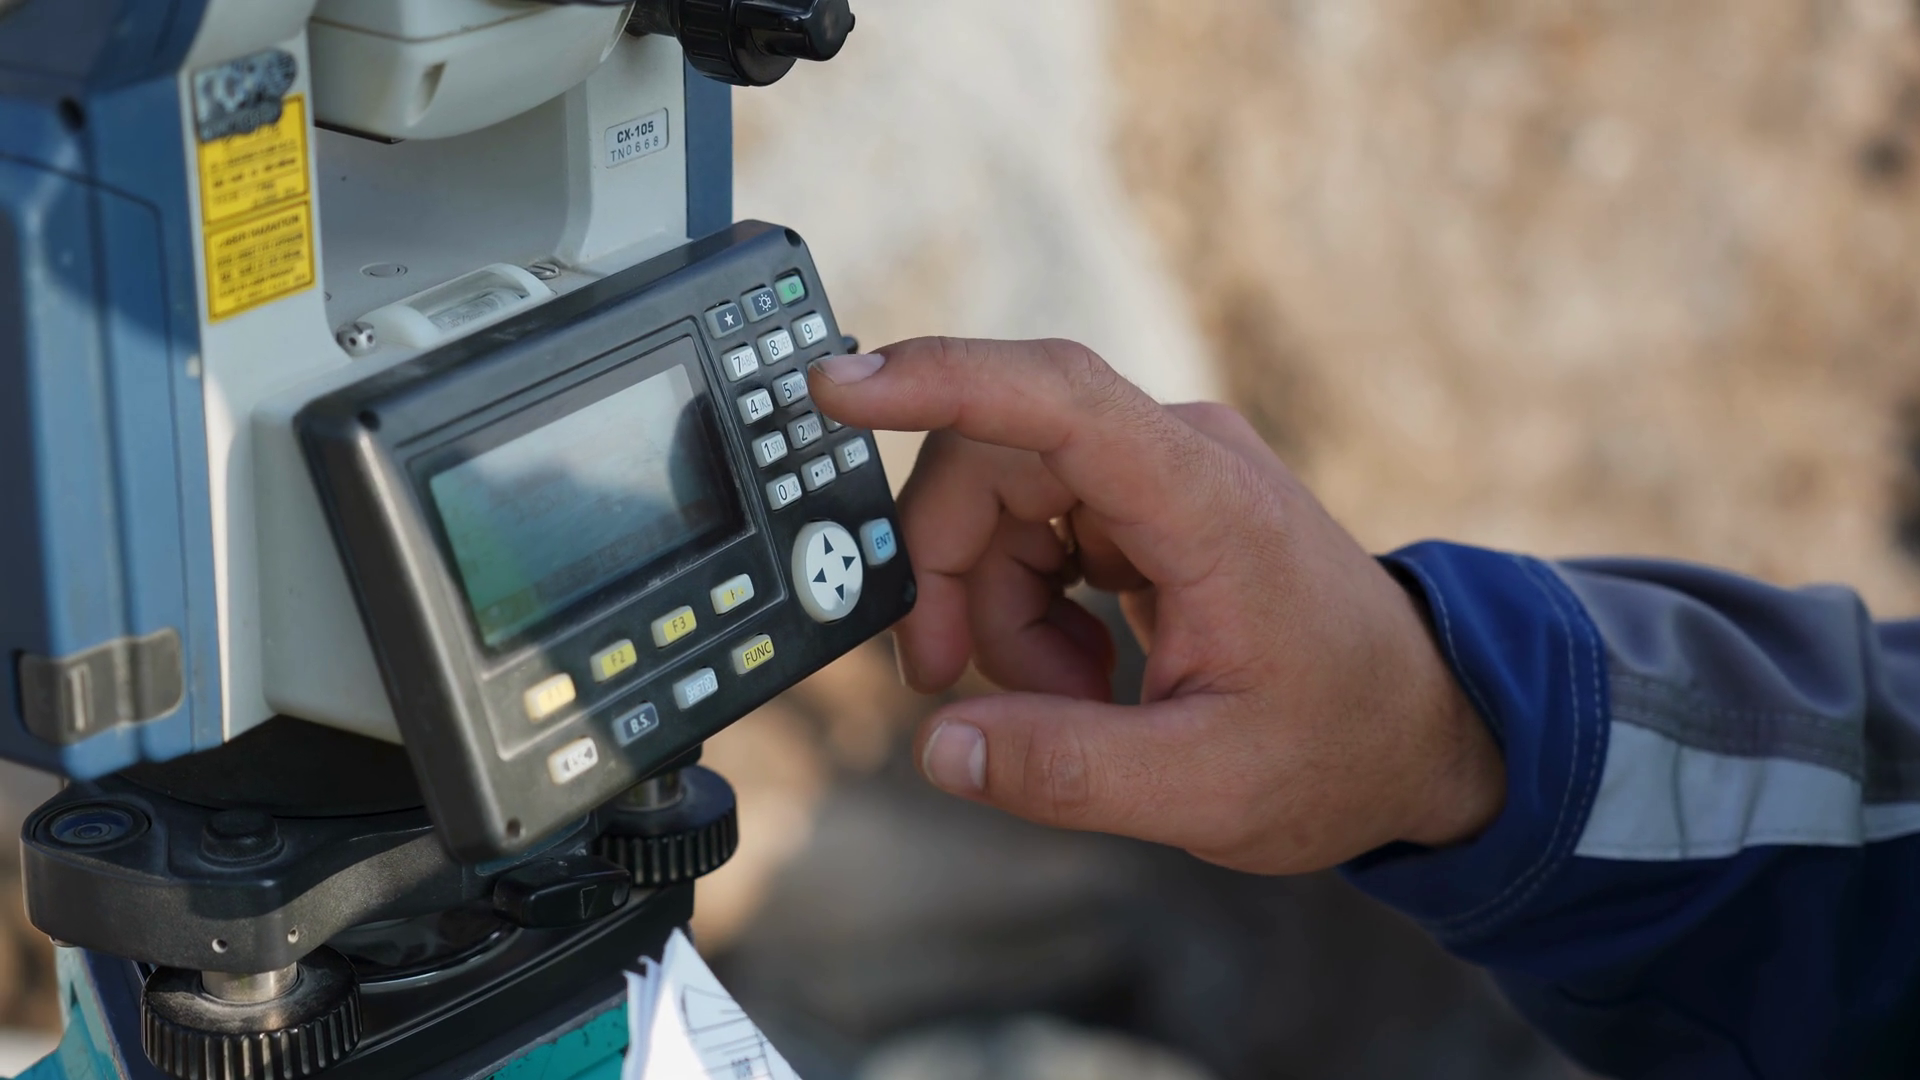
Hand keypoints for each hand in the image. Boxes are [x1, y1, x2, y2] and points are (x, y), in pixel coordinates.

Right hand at [807, 338, 1503, 874]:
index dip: (938, 380)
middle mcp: (1179, 457)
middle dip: (951, 574)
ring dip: (997, 607)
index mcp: (1204, 503)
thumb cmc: (1338, 747)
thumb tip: (941, 746)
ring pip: (1003, 498)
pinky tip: (1084, 676)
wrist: (1422, 726)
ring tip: (1065, 702)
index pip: (1054, 398)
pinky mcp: (1150, 502)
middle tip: (947, 682)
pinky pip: (1036, 525)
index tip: (836, 388)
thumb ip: (1066, 769)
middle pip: (995, 459)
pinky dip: (1028, 605)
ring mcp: (1164, 473)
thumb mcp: (1207, 790)